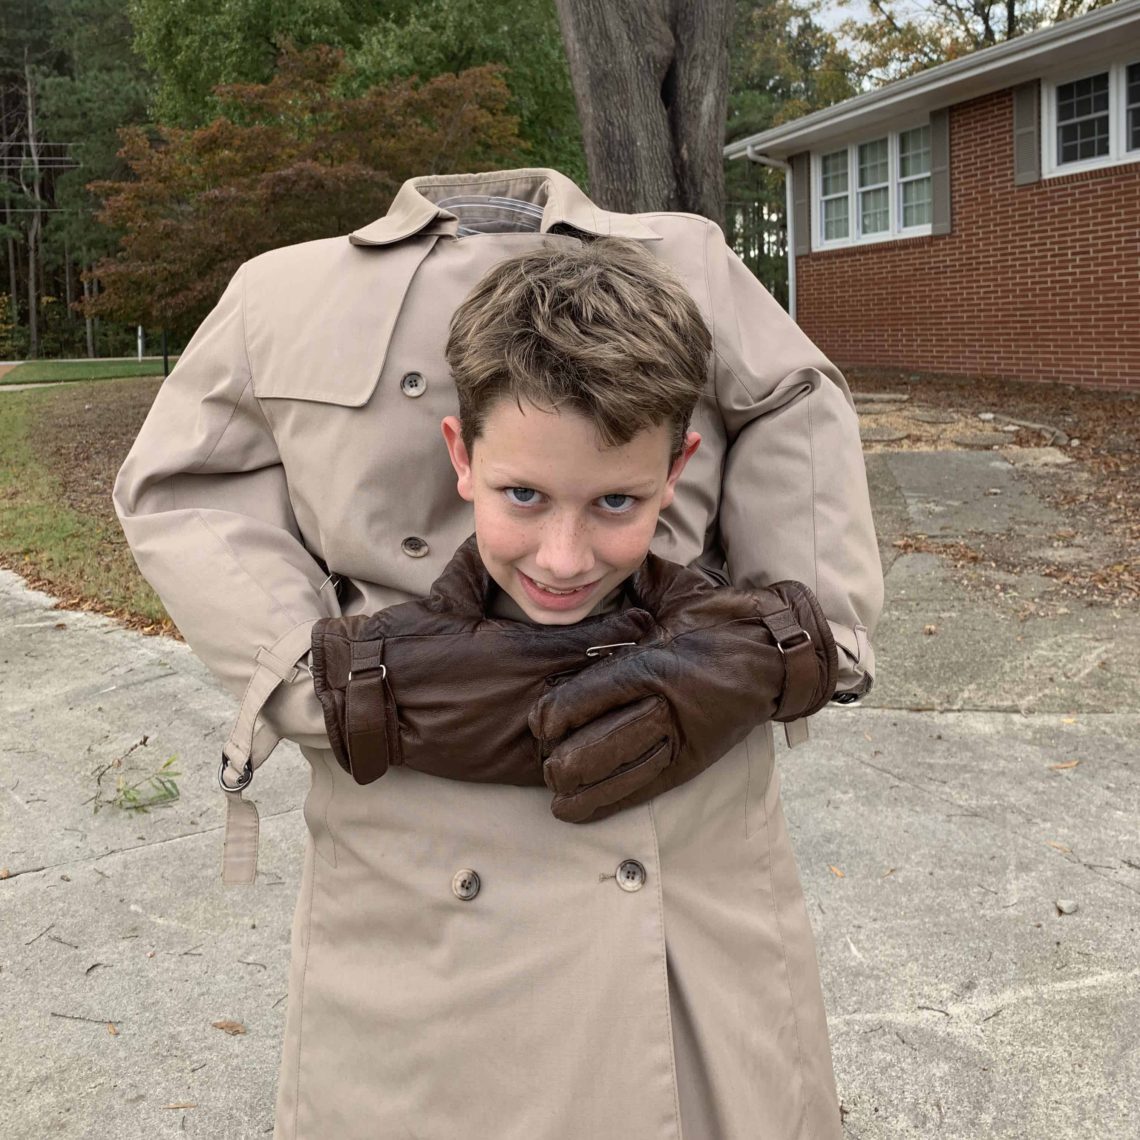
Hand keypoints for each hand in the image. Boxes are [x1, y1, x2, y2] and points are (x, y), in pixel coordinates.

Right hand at [310, 535, 655, 784]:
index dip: (626, 627)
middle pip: (603, 681)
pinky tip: (605, 735)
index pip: (593, 639)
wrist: (370, 702)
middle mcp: (532, 693)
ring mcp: (525, 734)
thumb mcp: (448, 596)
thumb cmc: (406, 646)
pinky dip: (588, 745)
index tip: (647, 617)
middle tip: (664, 652)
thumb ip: (481, 569)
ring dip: (616, 708)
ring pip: (590, 721)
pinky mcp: (512, 767)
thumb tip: (492, 538)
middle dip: (632, 666)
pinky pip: (566, 757)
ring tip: (646, 695)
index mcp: (521, 650)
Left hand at [529, 553, 837, 822]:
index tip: (537, 719)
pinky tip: (572, 808)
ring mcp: (679, 740)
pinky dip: (603, 801)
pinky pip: (640, 790)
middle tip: (544, 752)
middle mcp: (664, 707)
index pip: (589, 697)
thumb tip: (599, 559)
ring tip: (555, 781)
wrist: (779, 653)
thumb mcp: (674, 589)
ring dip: (576, 783)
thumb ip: (633, 583)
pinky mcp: (690, 764)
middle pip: (594, 745)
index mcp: (654, 664)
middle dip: (560, 756)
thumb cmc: (722, 617)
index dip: (554, 715)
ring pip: (614, 774)